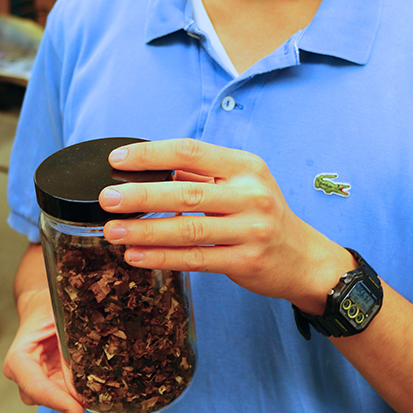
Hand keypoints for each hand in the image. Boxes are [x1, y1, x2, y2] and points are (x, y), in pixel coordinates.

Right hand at [3, 290, 84, 412]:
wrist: (41, 306)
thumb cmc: (46, 307)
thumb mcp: (59, 321)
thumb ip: (68, 347)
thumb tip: (81, 377)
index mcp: (18, 358)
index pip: (35, 386)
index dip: (57, 400)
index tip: (78, 410)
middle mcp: (22, 374)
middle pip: (44, 398)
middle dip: (68, 402)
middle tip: (94, 401)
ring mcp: (36, 379)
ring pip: (55, 398)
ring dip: (74, 397)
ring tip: (96, 393)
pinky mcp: (49, 380)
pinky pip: (63, 392)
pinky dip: (77, 391)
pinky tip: (92, 387)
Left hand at [100, 138, 350, 311]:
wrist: (304, 257)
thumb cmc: (263, 215)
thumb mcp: (242, 183)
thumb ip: (200, 176)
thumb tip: (146, 170)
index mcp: (245, 167)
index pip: (191, 151)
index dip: (152, 154)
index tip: (118, 160)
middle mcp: (251, 194)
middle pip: (186, 192)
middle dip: (141, 195)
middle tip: (108, 199)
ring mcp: (251, 229)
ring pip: (188, 229)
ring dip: (146, 230)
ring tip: (114, 231)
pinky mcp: (246, 261)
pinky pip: (196, 259)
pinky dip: (162, 257)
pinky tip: (136, 255)